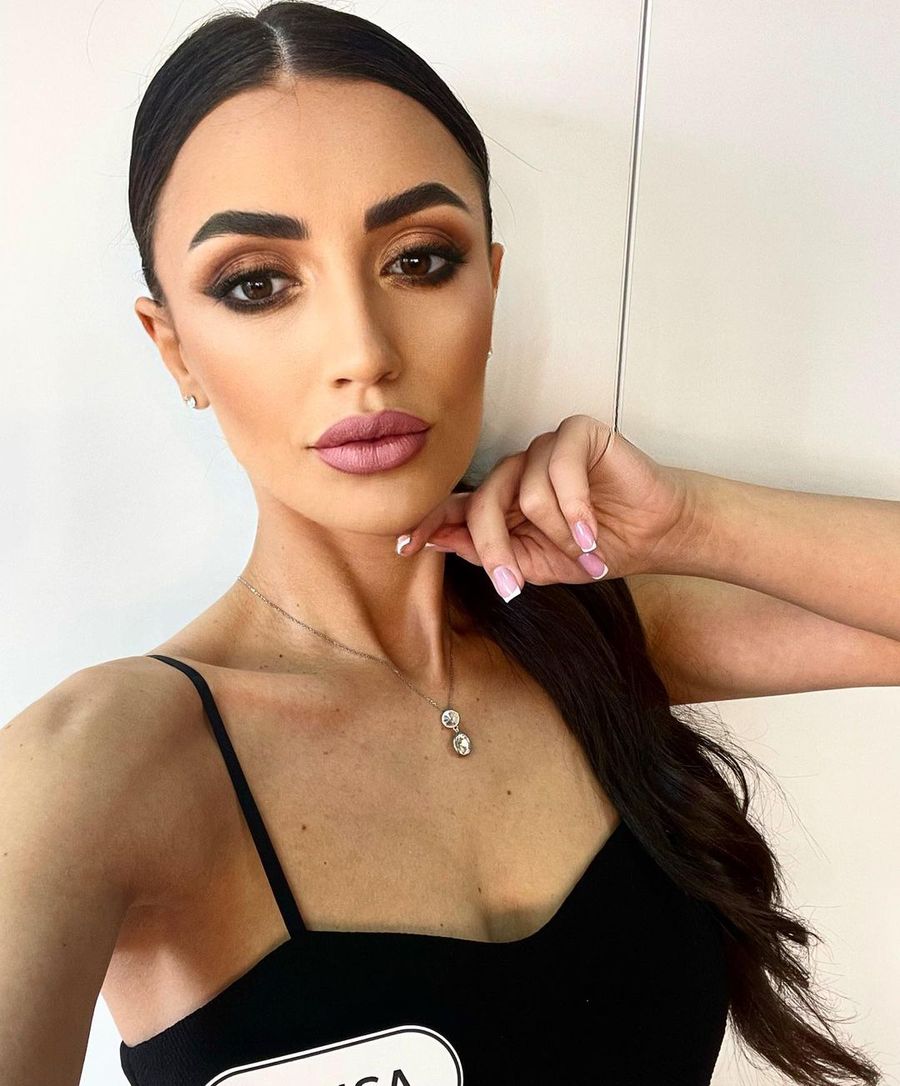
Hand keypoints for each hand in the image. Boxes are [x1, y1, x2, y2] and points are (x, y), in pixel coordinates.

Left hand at [396, 414, 695, 599]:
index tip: (404, 547)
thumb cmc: (595, 548)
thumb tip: (442, 541)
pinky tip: (592, 530)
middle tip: (514, 588)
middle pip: (483, 504)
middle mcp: (517, 471)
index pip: (454, 506)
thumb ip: (493, 553)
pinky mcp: (576, 433)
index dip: (427, 522)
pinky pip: (559, 472)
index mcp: (502, 501)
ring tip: (586, 550)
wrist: (653, 536)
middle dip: (496, 551)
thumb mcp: (538, 565)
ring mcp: (544, 449)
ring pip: (526, 495)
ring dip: (558, 536)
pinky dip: (576, 510)